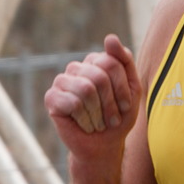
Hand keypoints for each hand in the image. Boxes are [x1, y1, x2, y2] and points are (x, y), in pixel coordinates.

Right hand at [45, 35, 141, 163]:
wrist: (103, 145)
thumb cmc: (118, 116)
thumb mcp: (131, 89)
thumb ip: (124, 62)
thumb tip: (110, 38)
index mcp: (95, 61)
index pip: (112, 63)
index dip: (122, 89)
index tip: (126, 107)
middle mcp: (77, 67)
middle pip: (99, 76)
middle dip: (110, 103)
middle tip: (111, 120)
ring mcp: (62, 81)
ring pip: (86, 89)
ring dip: (98, 113)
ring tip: (98, 123)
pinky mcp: (51, 98)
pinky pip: (72, 103)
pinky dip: (85, 120)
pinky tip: (84, 125)